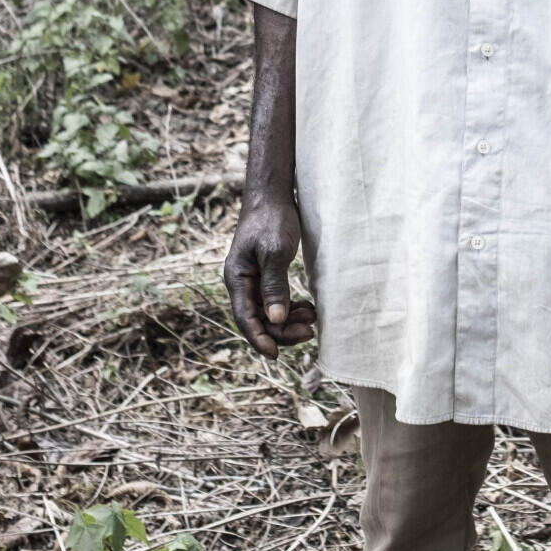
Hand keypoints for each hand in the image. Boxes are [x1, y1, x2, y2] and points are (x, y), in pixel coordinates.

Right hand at [224, 190, 316, 357]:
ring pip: (268, 313)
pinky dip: (290, 309)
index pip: (245, 319)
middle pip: (258, 320)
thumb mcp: (275, 251)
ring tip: (312, 318)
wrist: (272, 195)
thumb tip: (275, 319)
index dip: (259, 340)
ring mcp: (252, 280)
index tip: (276, 355)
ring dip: (289, 321)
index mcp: (237, 278)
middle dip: (282, 330)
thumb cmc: (272, 219)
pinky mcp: (265, 276)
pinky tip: (307, 308)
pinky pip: (274, 302)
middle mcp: (242, 282)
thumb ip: (275, 285)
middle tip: (310, 332)